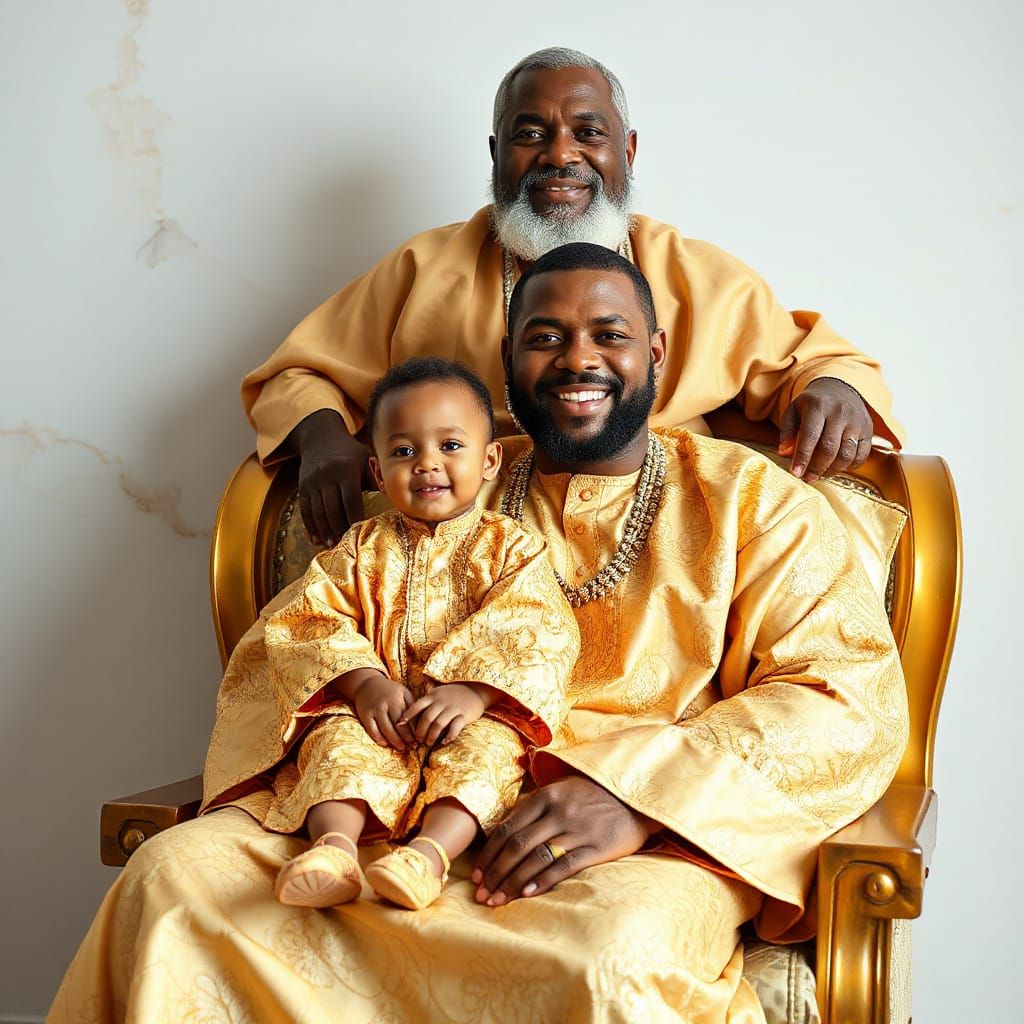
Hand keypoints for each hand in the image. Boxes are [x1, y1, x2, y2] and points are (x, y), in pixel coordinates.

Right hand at [289, 409, 367, 545]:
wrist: (320, 436)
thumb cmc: (350, 451)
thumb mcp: (365, 458)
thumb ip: (375, 478)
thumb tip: (392, 498)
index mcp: (345, 469)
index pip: (351, 499)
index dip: (355, 517)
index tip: (360, 533)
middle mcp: (326, 476)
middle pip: (333, 508)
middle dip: (339, 528)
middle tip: (345, 545)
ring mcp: (312, 481)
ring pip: (317, 511)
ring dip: (324, 530)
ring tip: (331, 545)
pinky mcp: (302, 486)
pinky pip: (305, 510)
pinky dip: (310, 526)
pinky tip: (316, 539)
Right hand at [344, 671, 415, 750]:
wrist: (366, 684)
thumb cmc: (389, 691)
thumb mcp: (403, 693)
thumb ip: (411, 706)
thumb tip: (421, 723)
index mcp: (398, 697)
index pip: (408, 717)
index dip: (414, 730)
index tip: (420, 739)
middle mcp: (386, 703)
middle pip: (398, 725)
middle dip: (406, 737)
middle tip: (413, 746)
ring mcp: (375, 709)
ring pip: (386, 729)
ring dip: (395, 740)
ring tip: (402, 747)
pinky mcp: (365, 715)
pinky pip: (372, 730)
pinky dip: (379, 738)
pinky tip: (386, 744)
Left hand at [400, 683, 491, 746]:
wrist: (475, 690)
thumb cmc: (453, 694)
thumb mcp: (438, 693)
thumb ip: (427, 701)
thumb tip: (410, 714)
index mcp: (433, 696)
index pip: (417, 705)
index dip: (408, 715)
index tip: (400, 724)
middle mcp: (442, 702)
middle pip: (427, 718)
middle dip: (420, 731)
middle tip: (418, 740)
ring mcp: (453, 708)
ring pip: (439, 724)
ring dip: (432, 736)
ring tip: (428, 743)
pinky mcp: (464, 715)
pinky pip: (455, 727)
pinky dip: (448, 736)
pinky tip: (443, 743)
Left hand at [471, 775, 658, 905]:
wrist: (637, 795)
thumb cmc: (593, 794)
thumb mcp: (562, 788)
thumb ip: (535, 805)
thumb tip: (503, 828)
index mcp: (546, 795)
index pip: (507, 828)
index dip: (489, 854)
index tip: (477, 874)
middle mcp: (558, 811)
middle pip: (517, 846)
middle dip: (495, 873)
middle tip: (482, 894)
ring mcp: (577, 829)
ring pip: (536, 858)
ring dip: (513, 882)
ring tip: (498, 900)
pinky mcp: (596, 846)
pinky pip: (564, 866)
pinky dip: (543, 881)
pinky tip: (528, 894)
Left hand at [778, 378, 872, 481]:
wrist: (839, 389)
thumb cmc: (811, 405)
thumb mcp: (793, 411)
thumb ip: (786, 431)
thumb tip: (785, 453)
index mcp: (818, 406)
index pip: (810, 436)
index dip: (802, 457)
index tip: (795, 473)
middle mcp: (840, 413)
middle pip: (830, 448)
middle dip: (817, 468)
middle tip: (807, 478)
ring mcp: (857, 421)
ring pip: (847, 454)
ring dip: (832, 470)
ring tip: (820, 474)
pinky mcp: (868, 430)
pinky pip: (862, 455)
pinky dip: (849, 466)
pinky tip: (836, 467)